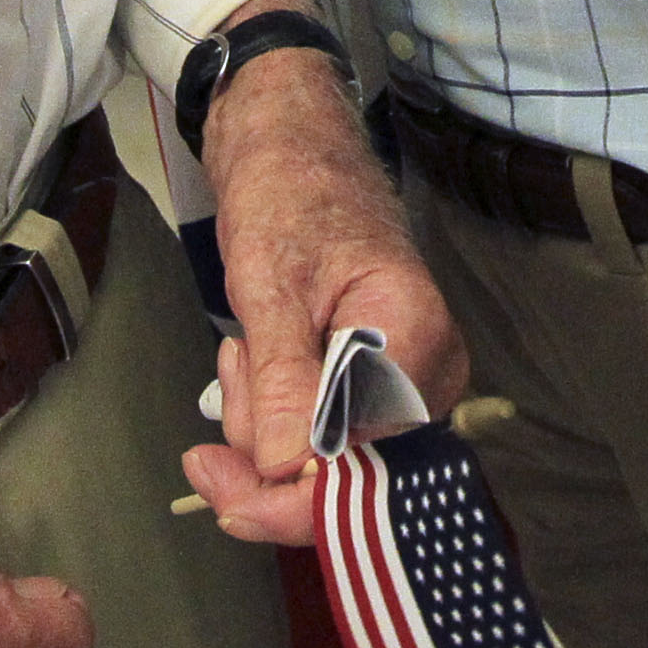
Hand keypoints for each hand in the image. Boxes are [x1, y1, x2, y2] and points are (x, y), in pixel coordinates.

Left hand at [185, 0, 465, 545]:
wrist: (293, 147)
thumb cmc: (287, 195)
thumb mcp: (269, 284)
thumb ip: (280, 379)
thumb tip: (286, 469)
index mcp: (415, 339)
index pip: (367, 463)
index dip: (294, 500)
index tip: (220, 494)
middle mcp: (428, 374)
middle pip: (345, 473)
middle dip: (267, 447)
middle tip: (221, 383)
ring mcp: (405, 382)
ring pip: (323, 458)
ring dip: (262, 420)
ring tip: (243, 346)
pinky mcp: (375, 384)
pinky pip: (319, 433)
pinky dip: (274, 410)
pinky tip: (254, 357)